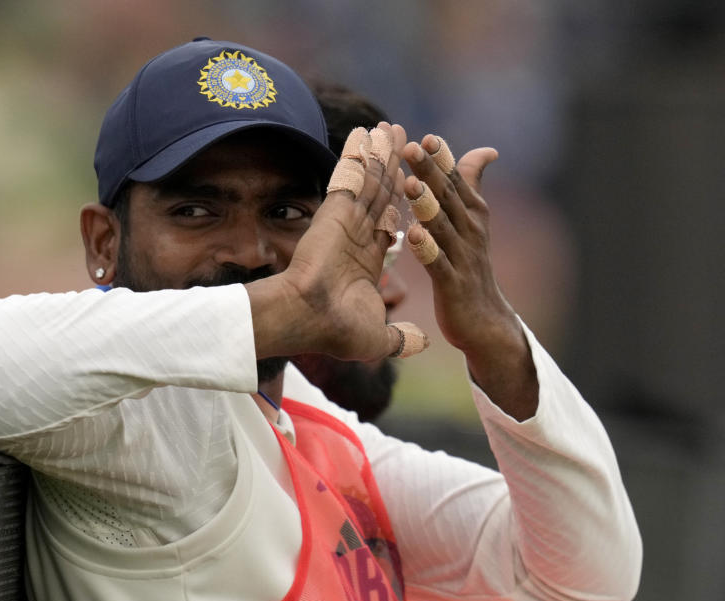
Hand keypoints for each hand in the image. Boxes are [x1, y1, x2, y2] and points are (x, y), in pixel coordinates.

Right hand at [248, 123, 423, 361]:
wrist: (307, 319)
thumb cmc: (336, 331)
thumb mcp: (377, 338)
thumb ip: (401, 337)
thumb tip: (423, 343)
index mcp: (366, 261)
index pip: (390, 225)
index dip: (403, 203)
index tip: (412, 184)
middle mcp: (356, 237)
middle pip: (380, 195)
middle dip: (393, 168)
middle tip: (406, 141)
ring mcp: (344, 222)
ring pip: (368, 182)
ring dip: (380, 154)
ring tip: (391, 128)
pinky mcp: (334, 211)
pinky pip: (350, 177)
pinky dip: (357, 154)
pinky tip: (366, 132)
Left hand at [403, 135, 537, 418]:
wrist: (486, 321)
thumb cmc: (471, 266)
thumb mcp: (472, 223)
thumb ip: (471, 185)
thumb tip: (485, 150)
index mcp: (471, 215)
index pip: (456, 180)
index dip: (442, 159)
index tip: (426, 136)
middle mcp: (470, 231)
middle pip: (448, 196)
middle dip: (430, 171)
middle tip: (411, 146)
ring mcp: (463, 258)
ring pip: (442, 226)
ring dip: (426, 204)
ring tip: (409, 183)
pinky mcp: (453, 284)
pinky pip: (438, 264)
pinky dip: (427, 249)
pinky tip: (413, 235)